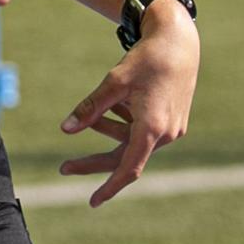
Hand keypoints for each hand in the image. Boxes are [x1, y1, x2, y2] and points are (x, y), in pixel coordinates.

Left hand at [59, 0, 198, 206]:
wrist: (179, 42)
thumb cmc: (146, 60)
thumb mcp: (114, 82)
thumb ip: (90, 108)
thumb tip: (65, 129)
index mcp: (152, 128)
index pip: (128, 169)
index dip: (109, 187)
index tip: (92, 202)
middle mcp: (166, 134)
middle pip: (124, 157)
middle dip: (94, 161)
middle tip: (64, 167)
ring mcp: (172, 129)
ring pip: (132, 141)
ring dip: (109, 131)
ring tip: (95, 115)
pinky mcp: (174, 120)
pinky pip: (143, 131)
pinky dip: (125, 123)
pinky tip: (119, 104)